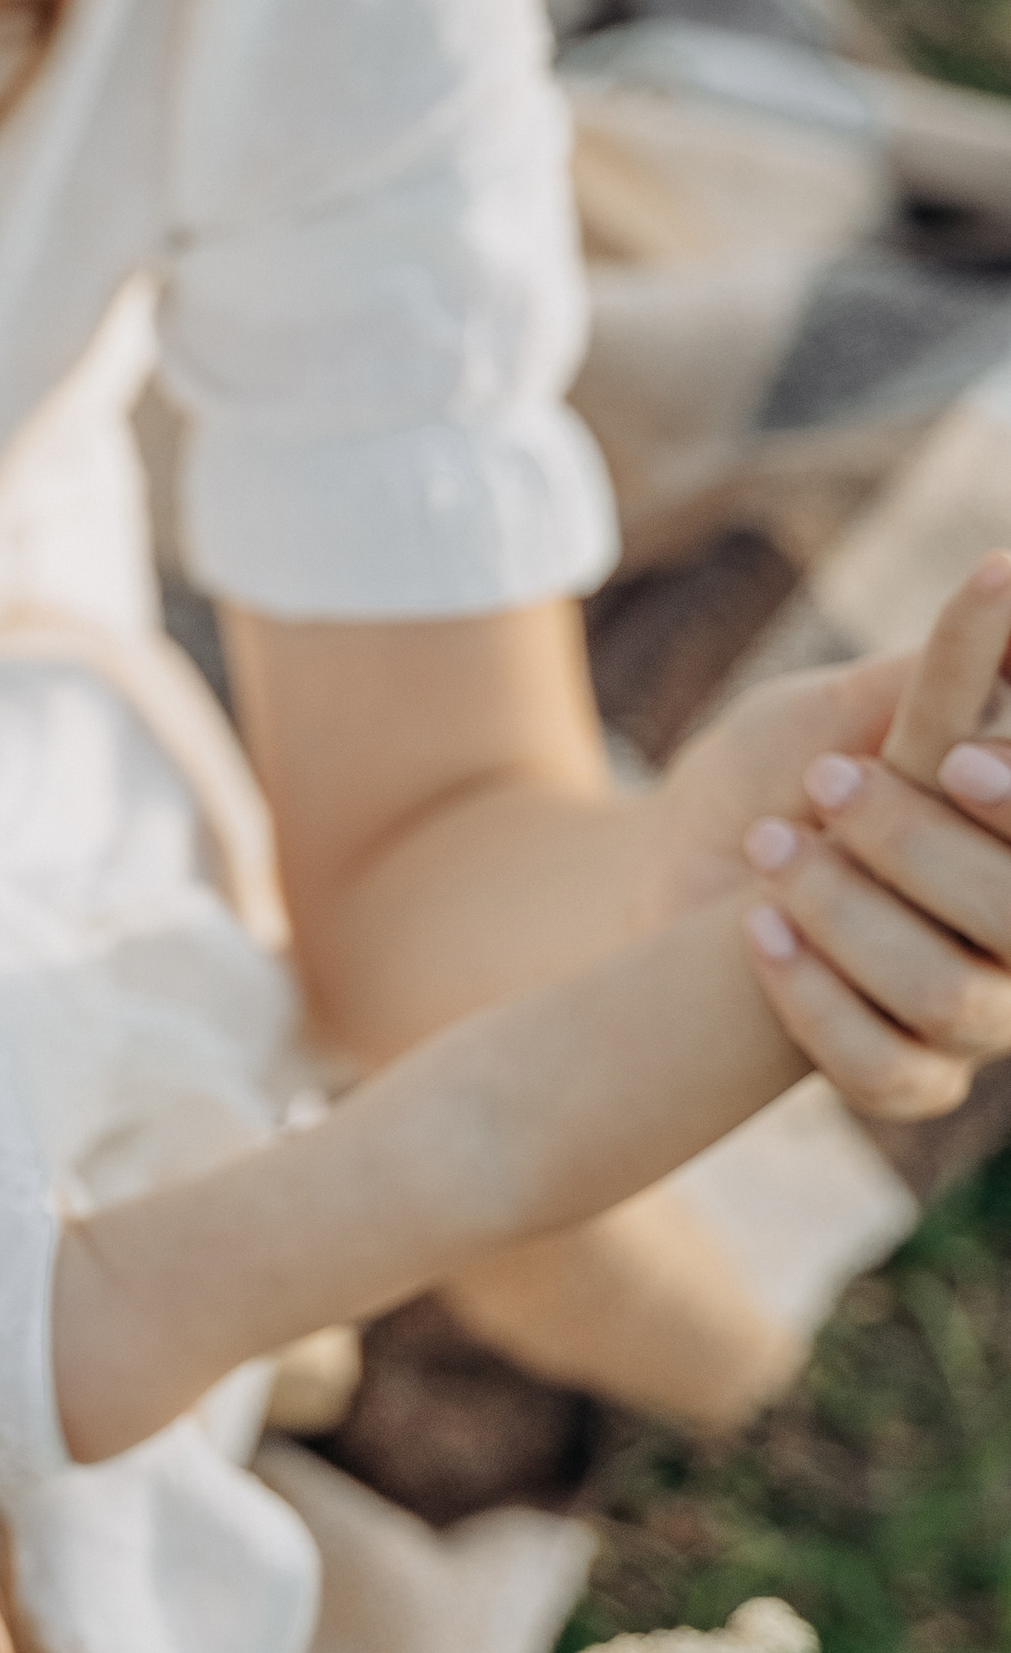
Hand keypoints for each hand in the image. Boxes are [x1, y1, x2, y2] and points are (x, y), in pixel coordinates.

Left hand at [651, 561, 1010, 1123]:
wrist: (674, 867)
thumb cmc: (775, 775)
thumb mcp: (843, 709)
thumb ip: (940, 675)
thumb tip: (1006, 576)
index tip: (944, 761)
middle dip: (914, 847)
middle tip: (822, 782)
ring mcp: (981, 1015)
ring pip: (950, 997)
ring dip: (848, 917)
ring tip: (766, 850)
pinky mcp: (909, 1076)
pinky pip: (885, 1072)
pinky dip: (815, 1000)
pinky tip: (754, 933)